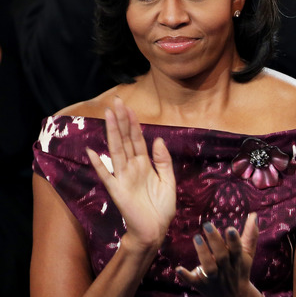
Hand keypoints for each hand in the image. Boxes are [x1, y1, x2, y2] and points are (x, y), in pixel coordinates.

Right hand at [86, 97, 176, 250]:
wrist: (155, 230)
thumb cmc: (161, 208)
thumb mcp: (169, 181)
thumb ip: (163, 161)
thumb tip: (157, 139)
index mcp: (145, 164)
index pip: (137, 139)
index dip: (134, 123)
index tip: (129, 107)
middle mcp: (132, 167)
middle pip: (125, 139)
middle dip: (121, 120)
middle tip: (116, 101)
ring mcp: (123, 178)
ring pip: (116, 150)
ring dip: (112, 133)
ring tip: (108, 116)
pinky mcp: (117, 191)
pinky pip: (106, 176)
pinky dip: (99, 164)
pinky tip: (92, 152)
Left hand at [176, 213, 260, 296]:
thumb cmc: (240, 270)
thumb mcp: (248, 254)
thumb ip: (251, 234)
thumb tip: (254, 215)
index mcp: (237, 260)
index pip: (237, 249)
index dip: (234, 240)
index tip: (230, 228)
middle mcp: (226, 269)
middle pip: (221, 256)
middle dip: (215, 242)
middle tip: (207, 225)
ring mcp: (213, 278)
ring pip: (209, 268)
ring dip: (203, 253)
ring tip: (197, 237)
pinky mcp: (201, 285)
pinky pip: (192, 281)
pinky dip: (185, 276)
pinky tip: (178, 269)